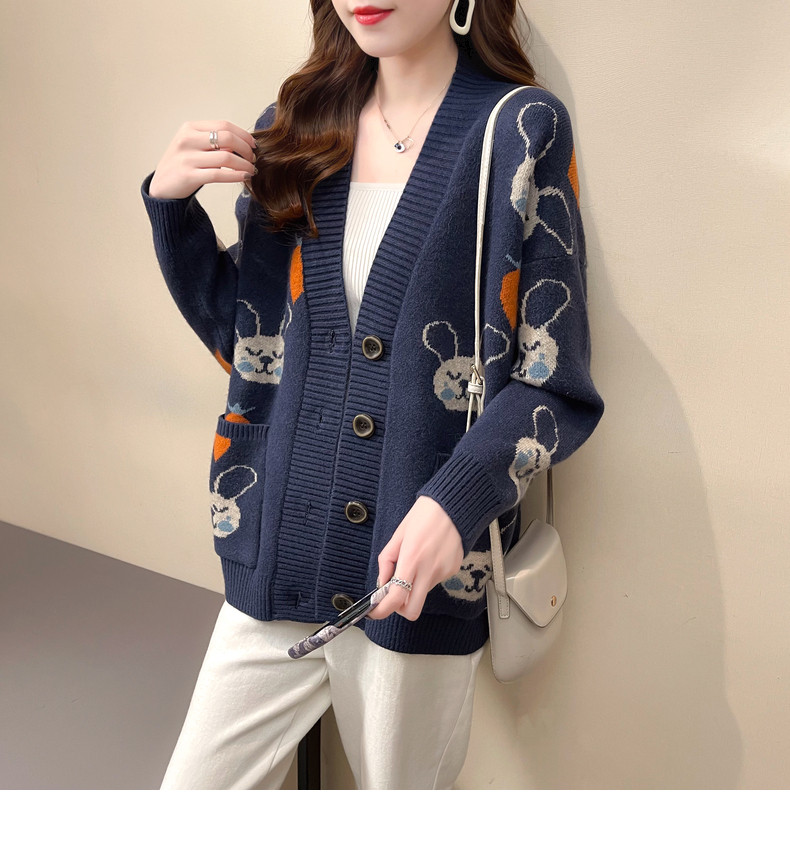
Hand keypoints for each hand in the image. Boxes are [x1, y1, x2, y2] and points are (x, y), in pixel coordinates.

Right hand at [148, 120, 257, 199]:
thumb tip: (242, 143)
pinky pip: (219, 175)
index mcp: (189, 128)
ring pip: (226, 157)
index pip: (223, 125)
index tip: (253, 144)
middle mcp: (187, 140)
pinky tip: (244, 177)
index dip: (243, 134)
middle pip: (227, 138)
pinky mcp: (189, 176)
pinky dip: (236, 175)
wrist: (162, 187)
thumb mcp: (193, 146)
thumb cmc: (182, 165)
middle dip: (245, 149)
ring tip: (251, 170)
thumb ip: (213, 142)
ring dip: (244, 164)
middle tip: (253, 158)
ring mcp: (187, 158)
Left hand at [366, 496, 463, 621]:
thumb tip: (382, 582)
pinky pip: (434, 582)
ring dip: (414, 587)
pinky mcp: (453, 570)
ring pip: (423, 594)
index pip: (396, 597)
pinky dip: (427, 576)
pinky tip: (429, 557)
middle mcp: (429, 569)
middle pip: (413, 610)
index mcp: (412, 558)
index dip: (382, 610)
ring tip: (415, 561)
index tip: (375, 611)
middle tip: (393, 595)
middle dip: (399, 609)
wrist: (455, 506)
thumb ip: (387, 561)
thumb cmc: (425, 515)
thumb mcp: (399, 534)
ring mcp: (443, 572)